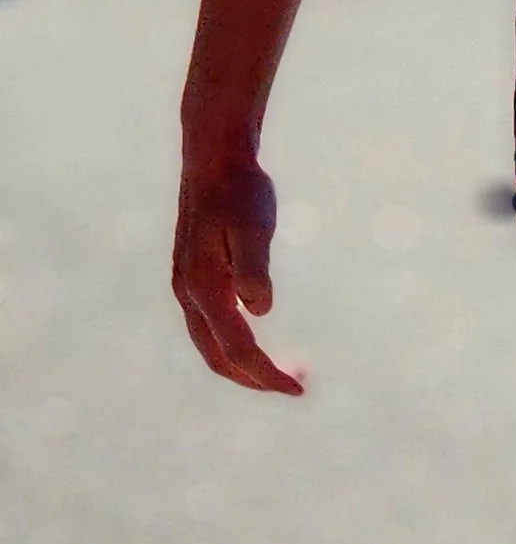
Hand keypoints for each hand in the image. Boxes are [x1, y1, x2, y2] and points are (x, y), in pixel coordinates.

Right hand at [172, 150, 304, 394]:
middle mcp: (189, 293)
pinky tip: (257, 332)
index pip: (237, 349)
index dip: (267, 374)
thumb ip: (254, 270)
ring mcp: (186, 284)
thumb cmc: (239, 188)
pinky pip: (210, 324)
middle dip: (255, 378)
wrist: (213, 155)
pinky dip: (233, 341)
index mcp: (204, 288)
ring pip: (210, 343)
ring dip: (243, 363)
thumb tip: (260, 310)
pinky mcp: (192, 274)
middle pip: (218, 357)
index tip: (300, 388)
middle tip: (296, 385)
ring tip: (281, 368)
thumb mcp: (254, 226)